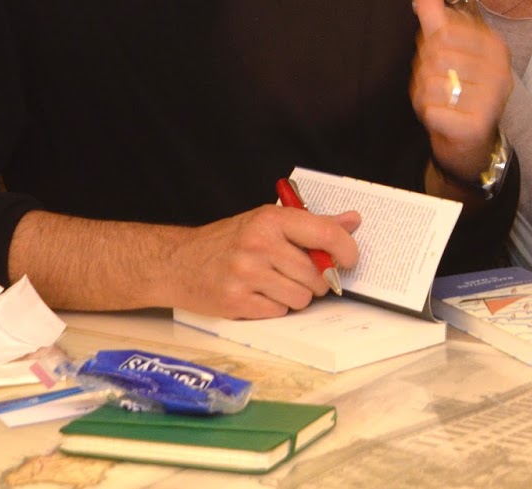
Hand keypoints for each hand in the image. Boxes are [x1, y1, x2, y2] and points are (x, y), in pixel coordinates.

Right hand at [160, 205, 360, 318]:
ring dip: (296, 295)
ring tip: (275, 283)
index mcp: (271, 220)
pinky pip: (279, 312)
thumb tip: (353, 220)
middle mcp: (259, 245)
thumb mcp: (268, 221)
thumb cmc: (229, 240)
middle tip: (300, 273)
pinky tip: (259, 294)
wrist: (178, 262)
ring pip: (301, 297)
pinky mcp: (236, 302)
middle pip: (317, 274)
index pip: (325, 234)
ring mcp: (246, 275)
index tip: (350, 260)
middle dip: (317, 279)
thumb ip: (313, 223)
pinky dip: (275, 307)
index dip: (347, 250)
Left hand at [410, 0, 510, 187]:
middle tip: (440, 85)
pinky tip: (443, 117)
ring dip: (425, 95)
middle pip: (435, 56)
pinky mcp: (477, 124)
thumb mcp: (447, 48)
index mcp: (496, 47)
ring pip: (431, 83)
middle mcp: (500, 70)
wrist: (467, 140)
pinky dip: (428, 114)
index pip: (442, 33)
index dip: (430, 48)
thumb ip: (434, 15)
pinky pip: (431, 109)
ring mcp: (492, 98)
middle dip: (425, 72)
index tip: (444, 62)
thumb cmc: (457, 89)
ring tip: (442, 101)